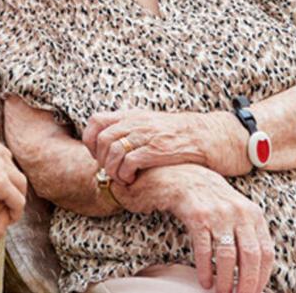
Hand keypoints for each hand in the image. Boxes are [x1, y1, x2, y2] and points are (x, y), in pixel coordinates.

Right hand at [0, 130, 26, 219]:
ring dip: (17, 197)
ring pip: (20, 184)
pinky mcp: (1, 184)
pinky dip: (16, 211)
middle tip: (6, 199)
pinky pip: (17, 200)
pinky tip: (9, 220)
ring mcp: (0, 165)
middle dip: (12, 183)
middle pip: (12, 167)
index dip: (0, 171)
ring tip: (10, 211)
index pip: (0, 155)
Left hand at [83, 108, 212, 183]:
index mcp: (131, 115)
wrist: (206, 136)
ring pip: (113, 152)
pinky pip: (129, 162)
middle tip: (108, 170)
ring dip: (112, 170)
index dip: (90, 139)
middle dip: (100, 159)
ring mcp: (146, 136)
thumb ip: (129, 127)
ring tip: (120, 178)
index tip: (96, 154)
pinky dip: (125, 174)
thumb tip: (107, 141)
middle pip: (101, 139)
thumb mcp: (149, 122)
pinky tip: (132, 180)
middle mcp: (135, 123)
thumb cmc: (176, 134)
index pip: (96, 121)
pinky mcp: (156, 150)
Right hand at [163, 165, 273, 292]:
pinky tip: (205, 280)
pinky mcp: (197, 217)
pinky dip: (205, 269)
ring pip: (228, 256)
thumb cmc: (212, 199)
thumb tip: (256, 271)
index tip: (255, 291)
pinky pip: (204, 249)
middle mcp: (238, 213)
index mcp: (253, 214)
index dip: (262, 276)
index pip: (266, 252)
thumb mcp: (237, 210)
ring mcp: (217, 214)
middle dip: (247, 283)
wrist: (184, 176)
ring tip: (222, 292)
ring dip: (226, 280)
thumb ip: (249, 234)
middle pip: (250, 256)